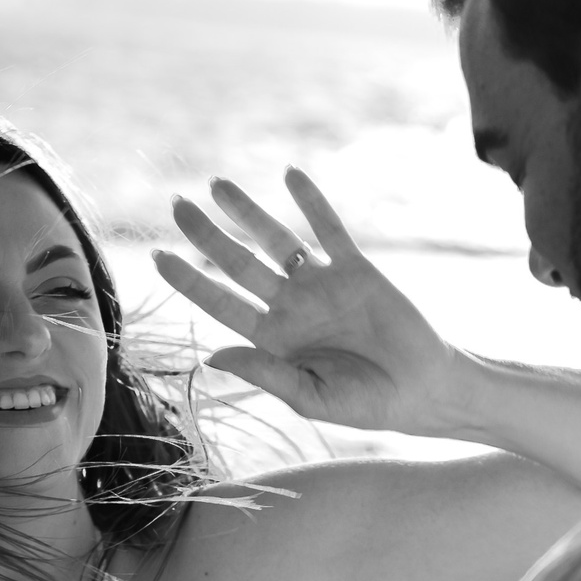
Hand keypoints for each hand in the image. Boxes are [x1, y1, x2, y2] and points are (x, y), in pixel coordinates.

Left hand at [154, 171, 463, 437]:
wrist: (422, 390)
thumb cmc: (366, 404)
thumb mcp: (310, 397)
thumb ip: (264, 373)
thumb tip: (212, 354)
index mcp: (273, 340)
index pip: (221, 303)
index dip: (190, 281)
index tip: (158, 256)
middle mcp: (291, 306)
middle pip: (239, 263)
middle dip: (207, 235)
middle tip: (177, 206)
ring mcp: (322, 284)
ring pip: (278, 240)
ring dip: (248, 211)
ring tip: (217, 184)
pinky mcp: (357, 269)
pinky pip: (330, 229)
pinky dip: (312, 202)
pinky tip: (291, 176)